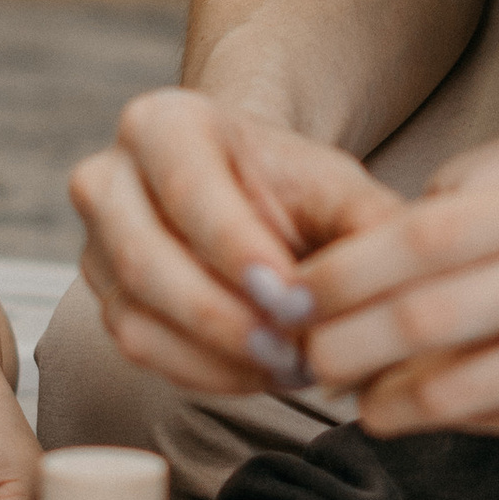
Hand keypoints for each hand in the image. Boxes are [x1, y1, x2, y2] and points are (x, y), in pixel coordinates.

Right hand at [70, 88, 404, 394]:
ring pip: (137, 318)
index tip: (293, 297)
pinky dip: (203, 374)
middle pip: (147, 261)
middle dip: (225, 319)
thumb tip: (403, 278)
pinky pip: (141, 350)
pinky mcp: (103, 300)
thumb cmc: (291, 185)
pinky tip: (261, 374)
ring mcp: (95, 245)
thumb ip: (369, 224)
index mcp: (162, 124)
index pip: (189, 191)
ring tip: (290, 369)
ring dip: (216, 357)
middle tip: (295, 353)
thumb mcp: (336, 186)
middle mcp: (108, 178)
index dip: (238, 250)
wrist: (244, 190)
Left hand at [294, 109, 498, 452]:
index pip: (426, 239)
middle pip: (426, 320)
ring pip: (458, 391)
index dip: (344, 272)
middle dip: (342, 345)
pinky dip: (451, 424)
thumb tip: (401, 220)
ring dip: (384, 400)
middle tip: (301, 351)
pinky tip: (418, 413)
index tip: (297, 288)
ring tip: (349, 391)